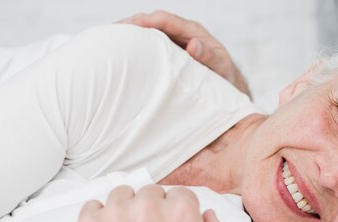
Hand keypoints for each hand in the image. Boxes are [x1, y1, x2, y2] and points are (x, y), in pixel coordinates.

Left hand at [68, 184, 229, 221]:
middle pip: (151, 193)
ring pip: (122, 196)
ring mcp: (116, 214)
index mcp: (181, 213)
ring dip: (125, 212)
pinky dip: (99, 220)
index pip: (180, 195)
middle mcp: (149, 207)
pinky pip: (93, 207)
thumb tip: (207, 215)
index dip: (176, 213)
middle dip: (152, 211)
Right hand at [119, 10, 250, 96]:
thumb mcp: (221, 67)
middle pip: (152, 21)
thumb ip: (209, 57)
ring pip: (148, 32)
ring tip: (109, 41)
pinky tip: (122, 53)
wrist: (228, 87)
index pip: (166, 19)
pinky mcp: (169, 52)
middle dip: (131, 24)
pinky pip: (150, 45)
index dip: (146, 20)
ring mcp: (174, 42)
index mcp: (193, 31)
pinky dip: (136, 46)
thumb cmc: (225, 77)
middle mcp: (181, 33)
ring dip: (130, 35)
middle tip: (110, 33)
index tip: (130, 26)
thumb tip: (194, 46)